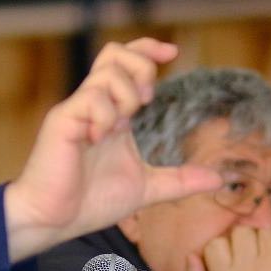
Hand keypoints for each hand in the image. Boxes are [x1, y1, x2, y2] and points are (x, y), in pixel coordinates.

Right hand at [4, 38, 221, 261]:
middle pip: (115, 54)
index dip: (149, 49)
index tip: (173, 53)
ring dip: (125, 97)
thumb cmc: (90, 202)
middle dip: (141, 69)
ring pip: (107, 73)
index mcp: (112, 114)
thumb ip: (180, 181)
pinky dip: (105, 115)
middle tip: (146, 102)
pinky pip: (91, 99)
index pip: (125, 62)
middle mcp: (93, 105)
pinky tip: (99, 138)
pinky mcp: (62, 121)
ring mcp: (76, 111)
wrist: (53, 221)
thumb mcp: (146, 189)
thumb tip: (218, 179)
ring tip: (118, 128)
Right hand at [194, 226, 270, 270]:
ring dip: (258, 240)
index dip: (218, 249)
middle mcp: (250, 270)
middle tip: (241, 254)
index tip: (223, 259)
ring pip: (263, 232)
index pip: (216, 244)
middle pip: (240, 232)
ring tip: (258, 253)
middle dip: (238, 241)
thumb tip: (192, 255)